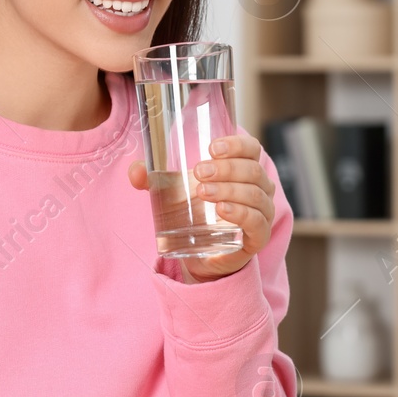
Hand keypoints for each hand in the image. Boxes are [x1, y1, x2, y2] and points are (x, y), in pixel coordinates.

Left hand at [127, 131, 276, 281]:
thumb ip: (153, 179)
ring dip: (229, 189)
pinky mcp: (258, 236)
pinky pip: (257, 221)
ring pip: (254, 194)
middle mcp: (260, 187)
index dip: (237, 145)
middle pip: (252, 170)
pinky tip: (223, 209)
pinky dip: (241, 213)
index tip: (211, 148)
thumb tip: (135, 172)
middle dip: (226, 168)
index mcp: (245, 168)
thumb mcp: (174, 191)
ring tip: (203, 192)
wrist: (203, 252)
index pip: (251, 148)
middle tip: (199, 173)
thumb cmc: (196, 211)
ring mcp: (262, 212)